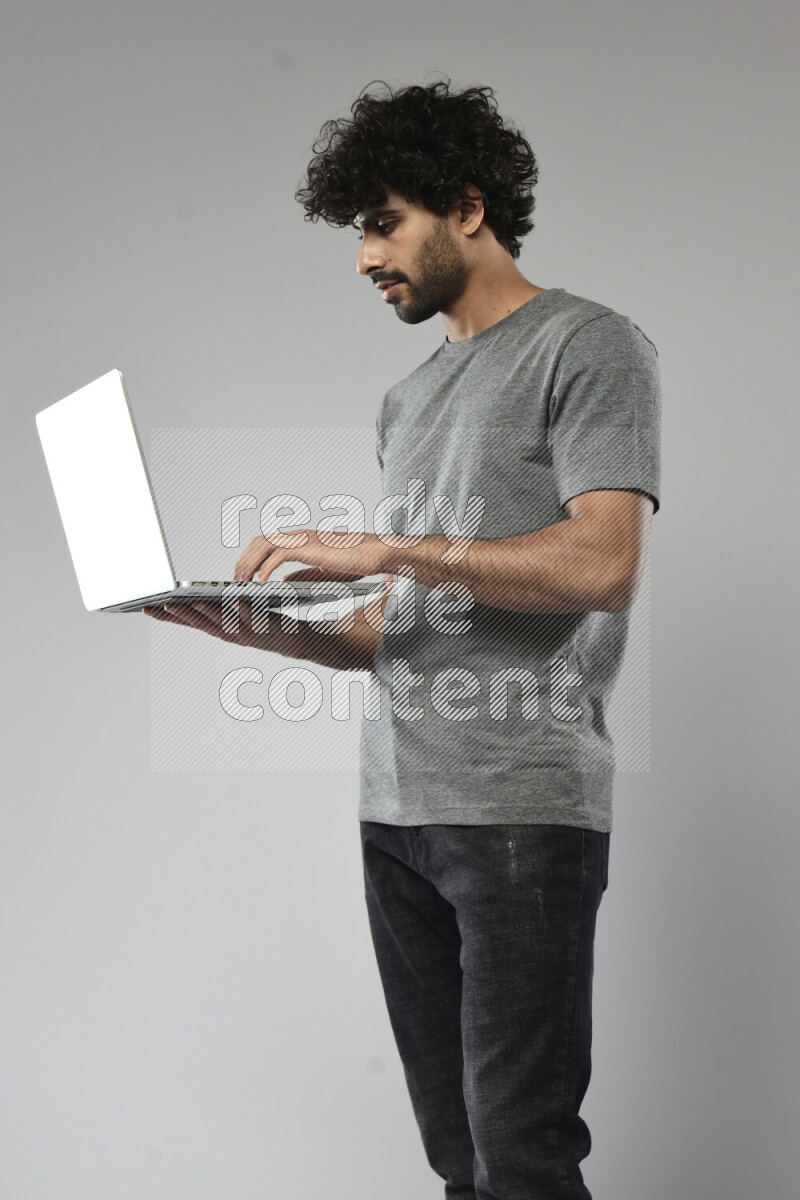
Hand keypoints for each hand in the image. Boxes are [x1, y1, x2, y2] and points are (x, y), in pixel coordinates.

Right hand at [143, 598, 301, 653]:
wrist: (293, 641)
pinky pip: (250, 616)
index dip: (167, 618)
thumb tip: (195, 597)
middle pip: (200, 624)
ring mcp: (245, 631)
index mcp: (218, 630)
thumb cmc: (260, 625)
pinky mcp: (263, 626)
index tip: (146, 609)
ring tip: (189, 602)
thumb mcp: (233, 620)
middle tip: (162, 605)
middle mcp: (228, 634)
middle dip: (180, 615)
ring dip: (204, 612)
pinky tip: (232, 599)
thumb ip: (216, 611)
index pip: (188, 623)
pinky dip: (240, 608)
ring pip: (221, 621)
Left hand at [233, 529, 396, 582]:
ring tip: (242, 581)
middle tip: (235, 580)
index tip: (243, 574)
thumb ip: (301, 575)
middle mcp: (298, 536)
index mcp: (302, 541)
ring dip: (249, 562)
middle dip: (243, 560)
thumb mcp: (323, 572)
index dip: (251, 558)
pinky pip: (278, 554)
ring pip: (263, 544)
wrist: (376, 553)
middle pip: (259, 541)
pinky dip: (266, 567)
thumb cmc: (357, 560)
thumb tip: (281, 582)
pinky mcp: (308, 547)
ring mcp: (302, 539)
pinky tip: (261, 581)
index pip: (267, 543)